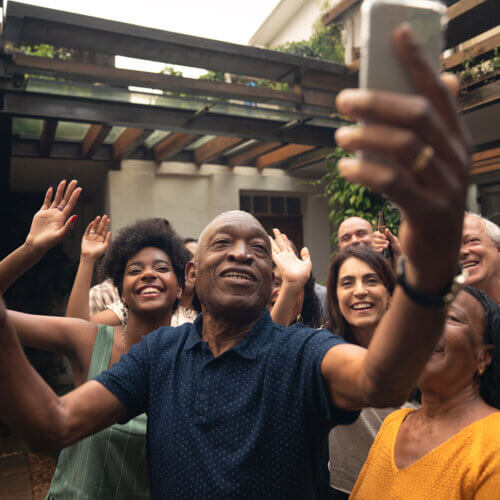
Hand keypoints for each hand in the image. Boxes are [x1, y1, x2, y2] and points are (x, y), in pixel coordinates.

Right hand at [25, 180, 81, 253]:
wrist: (37, 244)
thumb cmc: (50, 242)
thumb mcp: (61, 235)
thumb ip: (68, 226)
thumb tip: (75, 216)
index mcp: (63, 218)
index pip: (71, 204)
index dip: (75, 196)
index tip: (80, 189)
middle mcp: (58, 214)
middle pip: (65, 199)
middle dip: (70, 190)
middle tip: (75, 181)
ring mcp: (50, 213)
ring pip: (56, 199)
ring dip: (60, 190)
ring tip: (64, 181)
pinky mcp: (42, 213)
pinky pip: (46, 202)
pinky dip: (49, 195)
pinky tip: (51, 189)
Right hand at [81, 216, 110, 260]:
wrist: (89, 257)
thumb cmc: (98, 253)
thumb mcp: (105, 246)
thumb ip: (108, 239)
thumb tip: (110, 231)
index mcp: (101, 238)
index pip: (104, 230)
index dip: (106, 225)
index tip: (108, 219)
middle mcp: (96, 236)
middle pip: (100, 227)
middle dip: (102, 221)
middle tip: (105, 216)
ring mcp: (91, 236)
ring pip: (94, 227)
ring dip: (96, 222)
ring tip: (99, 217)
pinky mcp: (85, 237)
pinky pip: (88, 230)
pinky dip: (90, 226)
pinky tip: (93, 222)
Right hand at [270, 229, 311, 287]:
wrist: (297, 281)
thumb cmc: (303, 275)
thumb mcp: (307, 263)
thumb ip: (306, 256)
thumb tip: (305, 248)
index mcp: (292, 257)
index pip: (288, 246)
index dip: (285, 240)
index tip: (283, 234)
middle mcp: (285, 257)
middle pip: (281, 244)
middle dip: (278, 237)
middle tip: (275, 229)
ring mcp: (281, 258)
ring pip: (276, 247)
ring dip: (272, 240)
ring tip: (267, 235)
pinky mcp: (278, 261)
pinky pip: (273, 252)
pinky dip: (270, 247)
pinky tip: (267, 241)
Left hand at [334, 26, 467, 290]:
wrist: (438, 250)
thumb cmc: (428, 197)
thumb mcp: (436, 161)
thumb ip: (433, 127)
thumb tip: (443, 80)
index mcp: (457, 139)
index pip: (438, 92)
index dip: (418, 61)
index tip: (396, 34)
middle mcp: (456, 157)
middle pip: (417, 116)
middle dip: (377, 102)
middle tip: (344, 100)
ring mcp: (445, 184)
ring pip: (403, 147)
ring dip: (365, 136)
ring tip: (340, 135)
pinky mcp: (427, 210)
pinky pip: (392, 183)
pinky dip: (364, 171)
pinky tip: (344, 167)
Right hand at [372, 229, 401, 257]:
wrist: (397, 255)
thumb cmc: (396, 246)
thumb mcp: (394, 240)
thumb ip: (390, 235)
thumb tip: (386, 229)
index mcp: (382, 236)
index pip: (375, 233)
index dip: (378, 235)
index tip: (384, 237)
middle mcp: (378, 240)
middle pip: (374, 239)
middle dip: (381, 241)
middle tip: (388, 243)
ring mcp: (377, 246)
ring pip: (374, 244)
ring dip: (380, 245)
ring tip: (387, 246)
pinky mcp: (377, 251)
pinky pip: (374, 250)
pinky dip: (378, 249)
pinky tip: (382, 249)